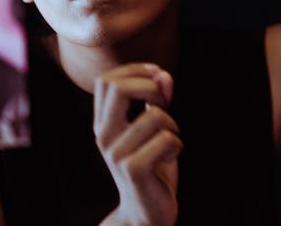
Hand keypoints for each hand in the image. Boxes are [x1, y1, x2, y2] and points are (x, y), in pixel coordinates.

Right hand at [95, 64, 180, 225]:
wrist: (146, 214)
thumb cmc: (152, 167)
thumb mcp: (154, 129)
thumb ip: (157, 100)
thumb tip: (164, 74)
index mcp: (103, 123)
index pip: (106, 80)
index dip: (134, 70)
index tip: (157, 74)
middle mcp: (104, 136)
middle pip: (118, 88)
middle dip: (150, 86)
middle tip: (164, 103)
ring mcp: (116, 153)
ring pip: (155, 116)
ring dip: (173, 125)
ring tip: (170, 141)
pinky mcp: (133, 170)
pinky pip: (165, 139)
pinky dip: (177, 144)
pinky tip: (171, 157)